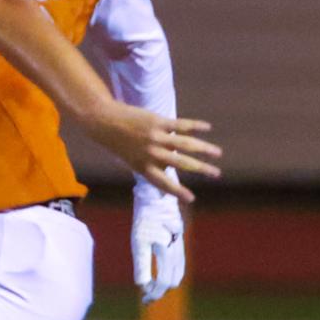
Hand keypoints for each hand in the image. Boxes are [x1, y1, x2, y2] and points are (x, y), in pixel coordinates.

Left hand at [80, 103, 219, 201]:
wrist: (102, 121)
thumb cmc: (116, 142)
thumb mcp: (129, 160)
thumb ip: (148, 167)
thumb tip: (166, 176)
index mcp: (142, 167)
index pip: (163, 183)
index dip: (177, 192)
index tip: (191, 199)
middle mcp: (151, 154)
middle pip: (181, 164)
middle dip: (201, 169)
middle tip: (217, 174)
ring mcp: (155, 138)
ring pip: (186, 145)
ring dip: (205, 149)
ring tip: (218, 153)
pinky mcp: (158, 122)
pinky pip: (181, 125)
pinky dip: (196, 126)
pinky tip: (208, 127)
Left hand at [131, 192, 185, 303]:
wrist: (158, 196)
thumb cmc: (145, 219)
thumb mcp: (139, 241)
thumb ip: (142, 264)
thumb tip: (142, 285)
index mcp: (167, 253)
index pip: (163, 281)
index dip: (154, 293)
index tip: (145, 301)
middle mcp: (175, 250)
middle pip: (171, 279)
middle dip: (159, 291)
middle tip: (147, 299)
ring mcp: (178, 244)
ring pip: (176, 271)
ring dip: (166, 283)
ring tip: (153, 291)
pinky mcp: (177, 239)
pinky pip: (178, 261)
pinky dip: (171, 272)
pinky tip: (163, 276)